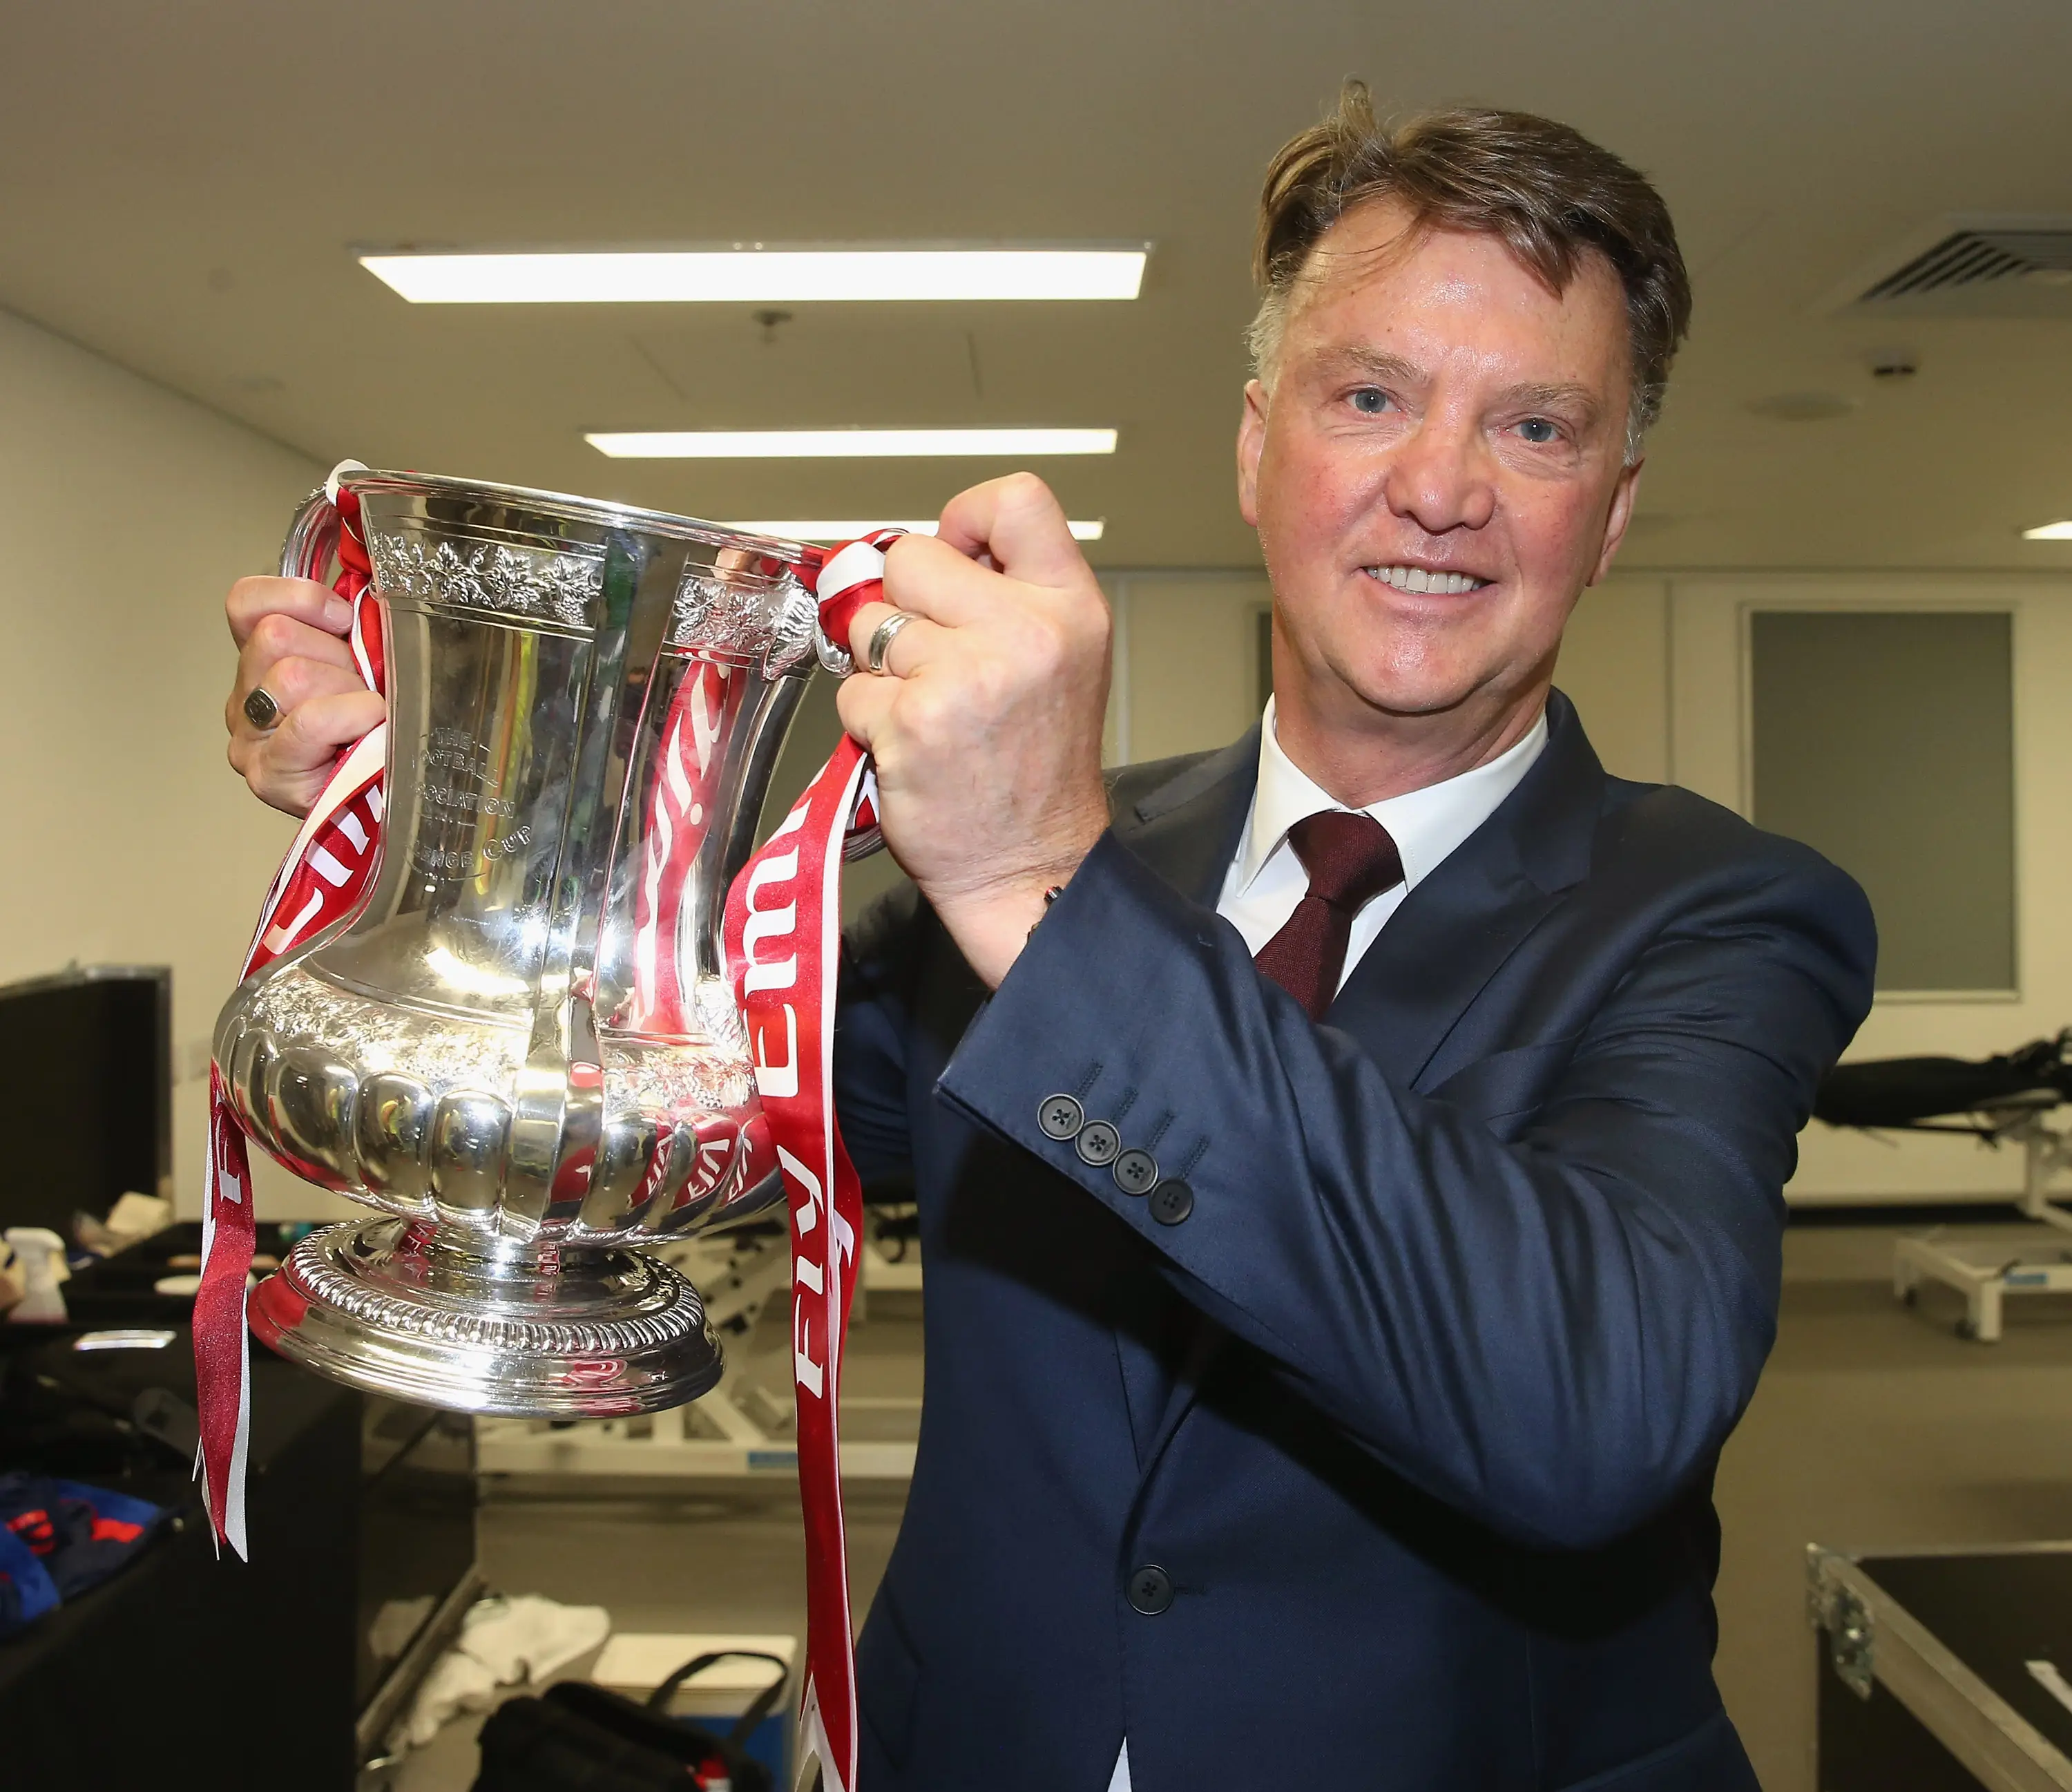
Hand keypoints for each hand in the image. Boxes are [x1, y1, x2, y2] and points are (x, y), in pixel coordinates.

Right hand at [224, 576, 388, 816]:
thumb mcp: (368, 661)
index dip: (303, 600)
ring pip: (291, 674)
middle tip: (364, 689)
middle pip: (275, 636)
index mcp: (260, 661)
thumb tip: (368, 594)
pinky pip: (308, 720)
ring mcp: (250, 741)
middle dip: (337, 657)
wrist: (400, 796)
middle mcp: (244, 700)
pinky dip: (350, 716)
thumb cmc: (384, 726)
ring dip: (348, 691)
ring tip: (366, 718)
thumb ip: (352, 627)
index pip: (246, 602)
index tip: (345, 621)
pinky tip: (367, 728)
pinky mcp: (268, 776)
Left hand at [836, 474, 1112, 986]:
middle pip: (913, 556)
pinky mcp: (912, 722)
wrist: (1030, 867)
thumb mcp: (1059, 662)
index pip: (1016, 498)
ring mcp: (964, 676)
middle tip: (931, 659)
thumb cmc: (1036, 773)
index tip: (954, 558)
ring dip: (881, 668)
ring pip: (870, 625)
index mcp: (1071, 608)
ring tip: (927, 709)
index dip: (964, 520)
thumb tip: (920, 553)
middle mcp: (1025, 634)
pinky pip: (853, 690)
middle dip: (903, 605)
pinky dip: (868, 720)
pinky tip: (911, 747)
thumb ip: (1007, 596)